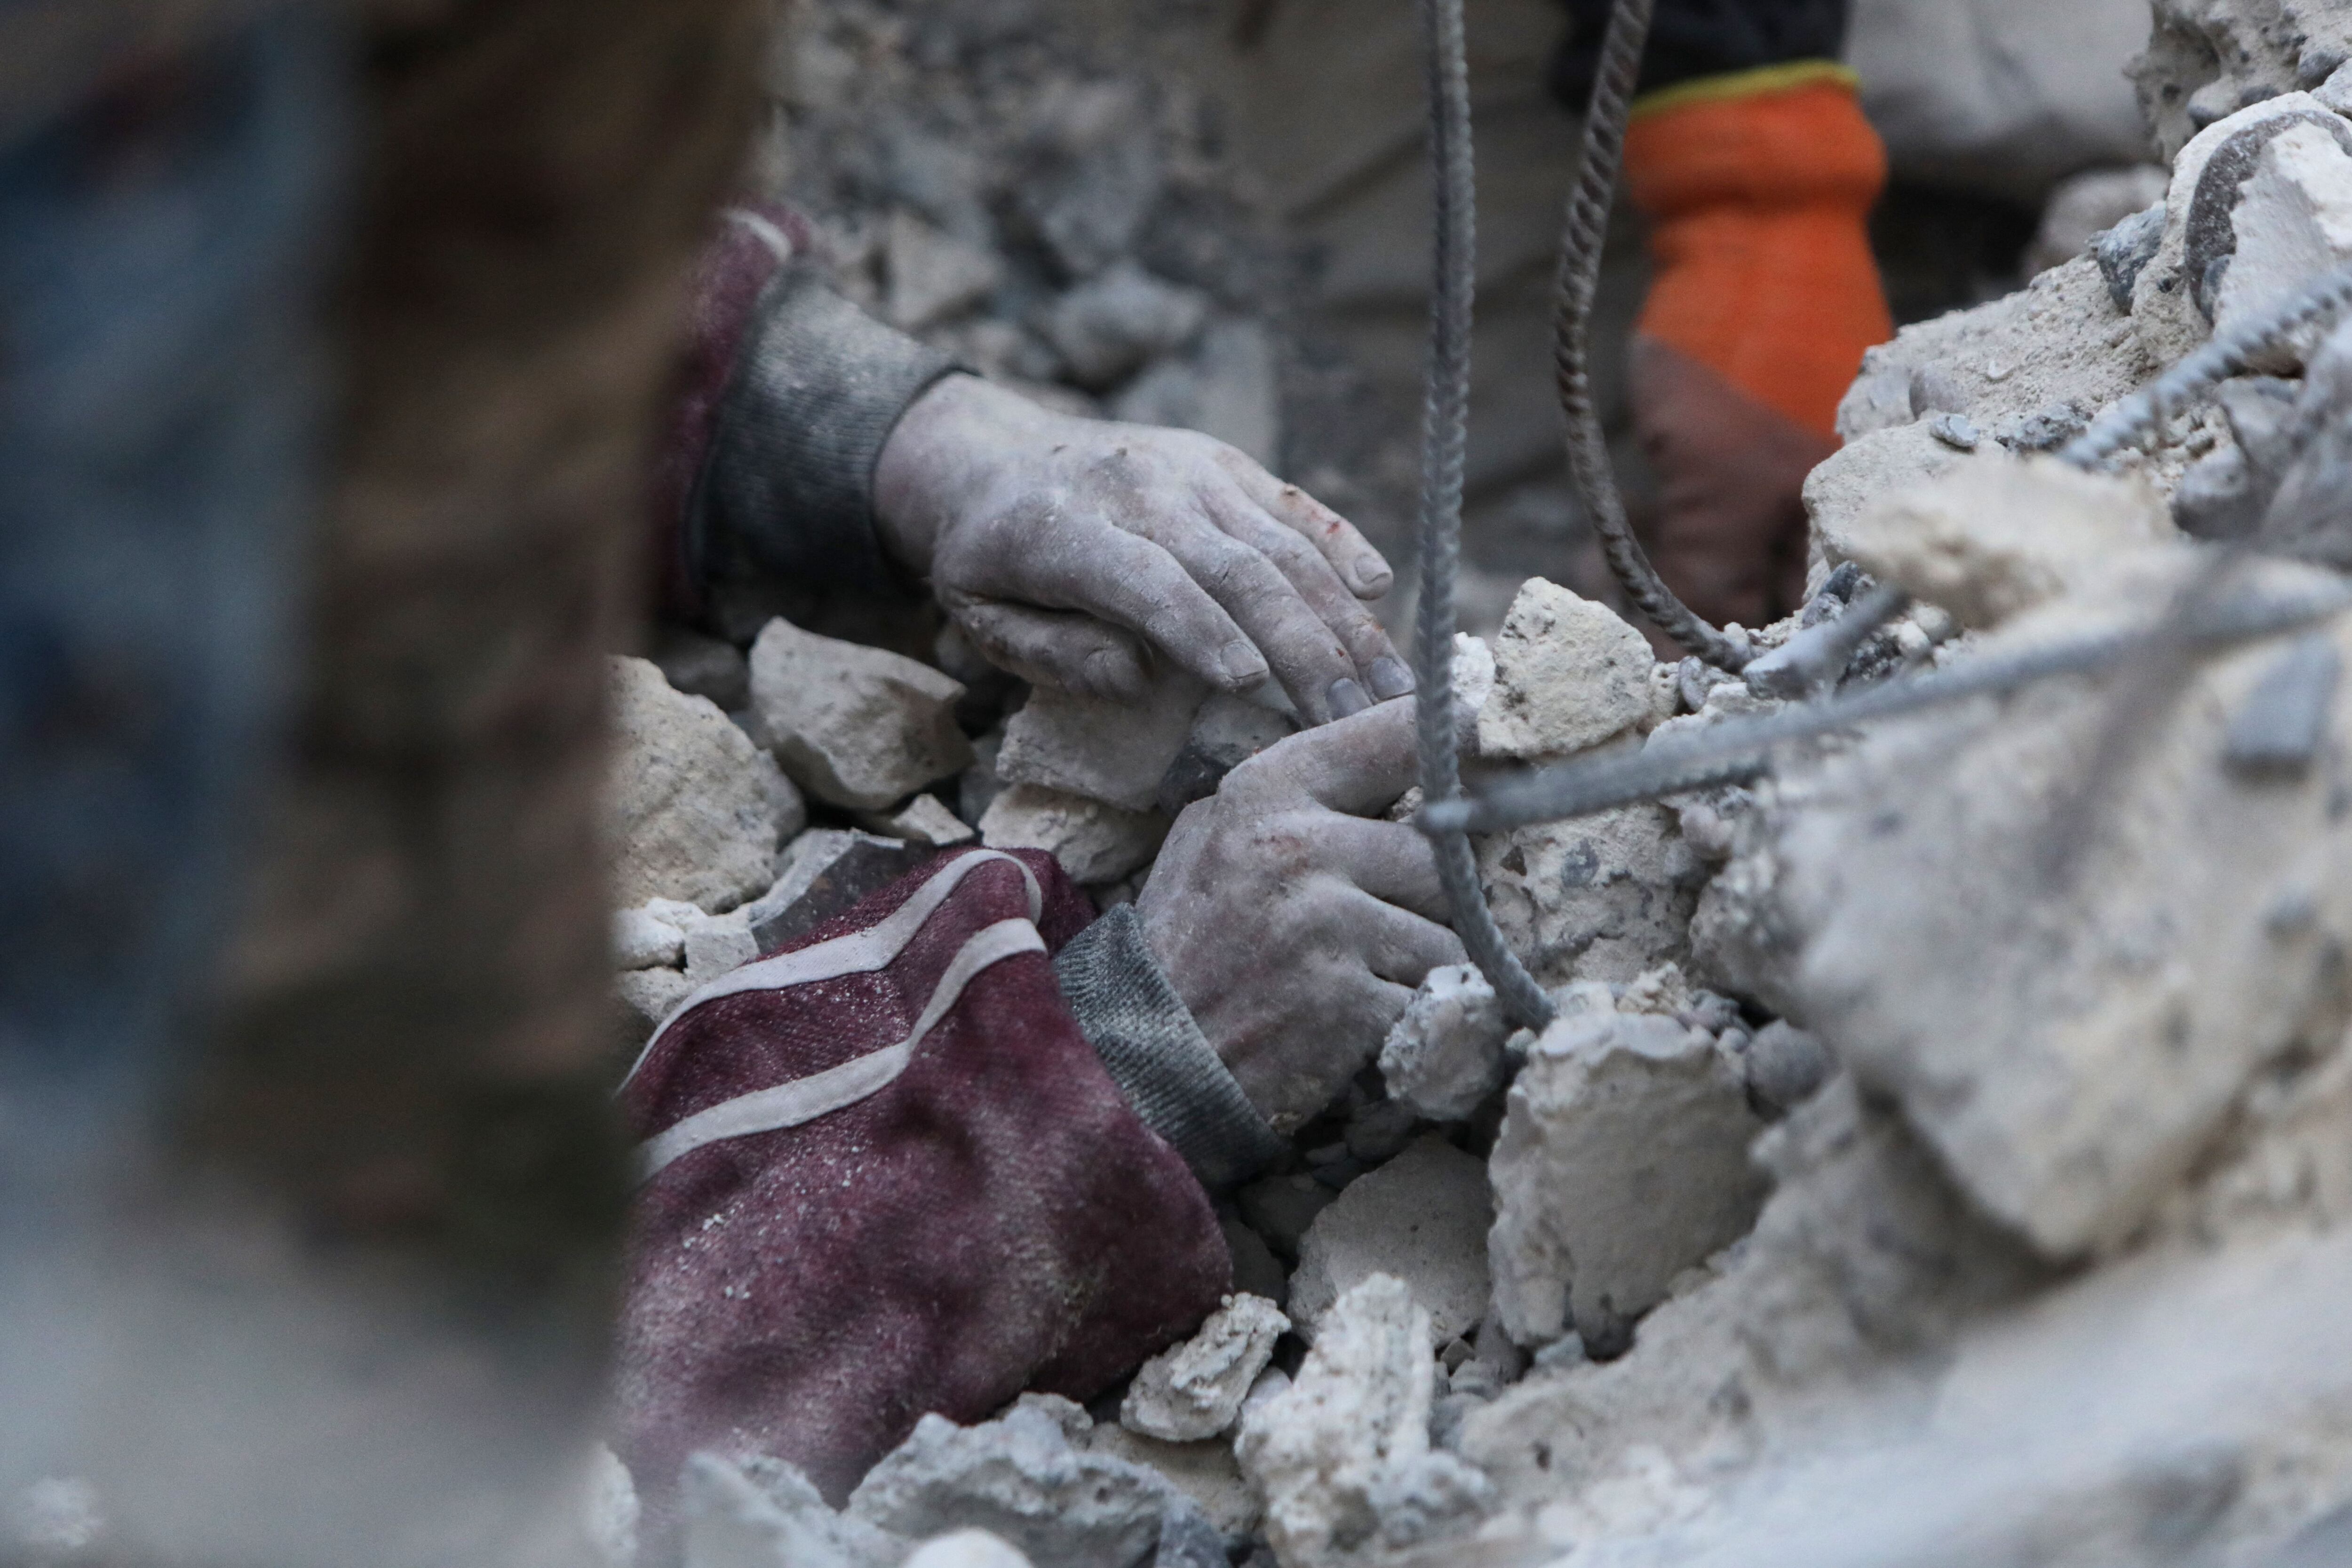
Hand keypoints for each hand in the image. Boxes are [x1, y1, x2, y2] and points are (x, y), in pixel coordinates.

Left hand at [871, 374, 1413, 725]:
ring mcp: (1191, 469)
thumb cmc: (990, 559)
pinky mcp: (1225, 463)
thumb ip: (1050, 651)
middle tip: (1356, 717)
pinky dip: (1339, 543)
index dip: (1199, 628)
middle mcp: (1141, 488)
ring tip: (1389, 685)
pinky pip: (1291, 504)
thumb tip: (1138, 676)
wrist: (992, 455)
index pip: (1148, 580)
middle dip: (1304, 646)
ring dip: (1343, 618)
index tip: (1250, 684)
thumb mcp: (981, 616)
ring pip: (1281, 544)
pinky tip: (1380, 589)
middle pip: (1236, 568)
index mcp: (1064, 529)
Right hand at [1137, 698, 1465, 1130]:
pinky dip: (1416, 1015)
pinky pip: (1433, 996)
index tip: (1478, 745)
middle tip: (1386, 923)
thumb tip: (1398, 748)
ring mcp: (1329, 927)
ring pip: (1450, 932)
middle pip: (1441, 855)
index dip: (1452, 744)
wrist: (1146, 1060)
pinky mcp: (1350, 1002)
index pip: (1397, 736)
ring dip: (1426, 961)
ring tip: (1367, 977)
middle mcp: (1302, 848)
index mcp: (1269, 792)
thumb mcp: (1215, 835)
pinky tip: (1365, 1021)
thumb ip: (1297, 793)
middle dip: (1430, 896)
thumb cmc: (1187, 942)